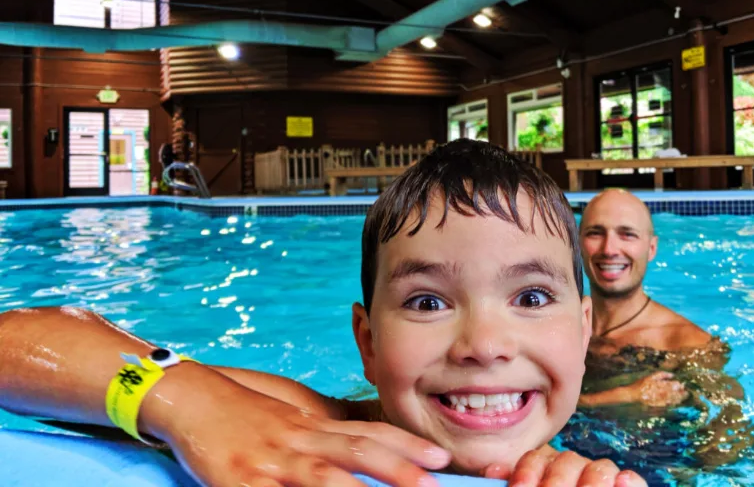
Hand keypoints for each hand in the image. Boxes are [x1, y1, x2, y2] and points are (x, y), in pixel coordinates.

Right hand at [142, 364, 449, 486]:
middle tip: (431, 481)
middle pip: (355, 451)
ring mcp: (270, 460)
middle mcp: (298, 438)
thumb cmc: (246, 413)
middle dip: (397, 467)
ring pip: (320, 476)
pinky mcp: (238, 480)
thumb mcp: (292, 418)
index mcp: (312, 425)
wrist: (192, 397)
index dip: (406, 445)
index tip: (439, 458)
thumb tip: (363, 442)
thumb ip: (325, 431)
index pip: (367, 432)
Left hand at [483, 446, 646, 486]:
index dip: (528, 472)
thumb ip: (514, 482)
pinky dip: (629, 481)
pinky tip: (621, 483)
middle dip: (556, 482)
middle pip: (567, 460)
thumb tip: (492, 472)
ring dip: (590, 483)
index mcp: (547, 471)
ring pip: (599, 468)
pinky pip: (632, 480)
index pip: (537, 458)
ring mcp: (602, 480)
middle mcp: (574, 471)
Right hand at [629, 371, 686, 407]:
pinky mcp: (659, 404)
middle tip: (687, 393)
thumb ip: (662, 374)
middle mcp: (662, 392)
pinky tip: (677, 402)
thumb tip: (672, 375)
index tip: (683, 385)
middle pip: (675, 393)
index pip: (673, 385)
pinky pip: (669, 404)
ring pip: (673, 399)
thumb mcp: (651, 376)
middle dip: (682, 393)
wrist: (635, 394)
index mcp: (661, 384)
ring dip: (679, 398)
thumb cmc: (642, 383)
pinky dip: (674, 403)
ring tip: (684, 397)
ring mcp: (661, 399)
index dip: (679, 385)